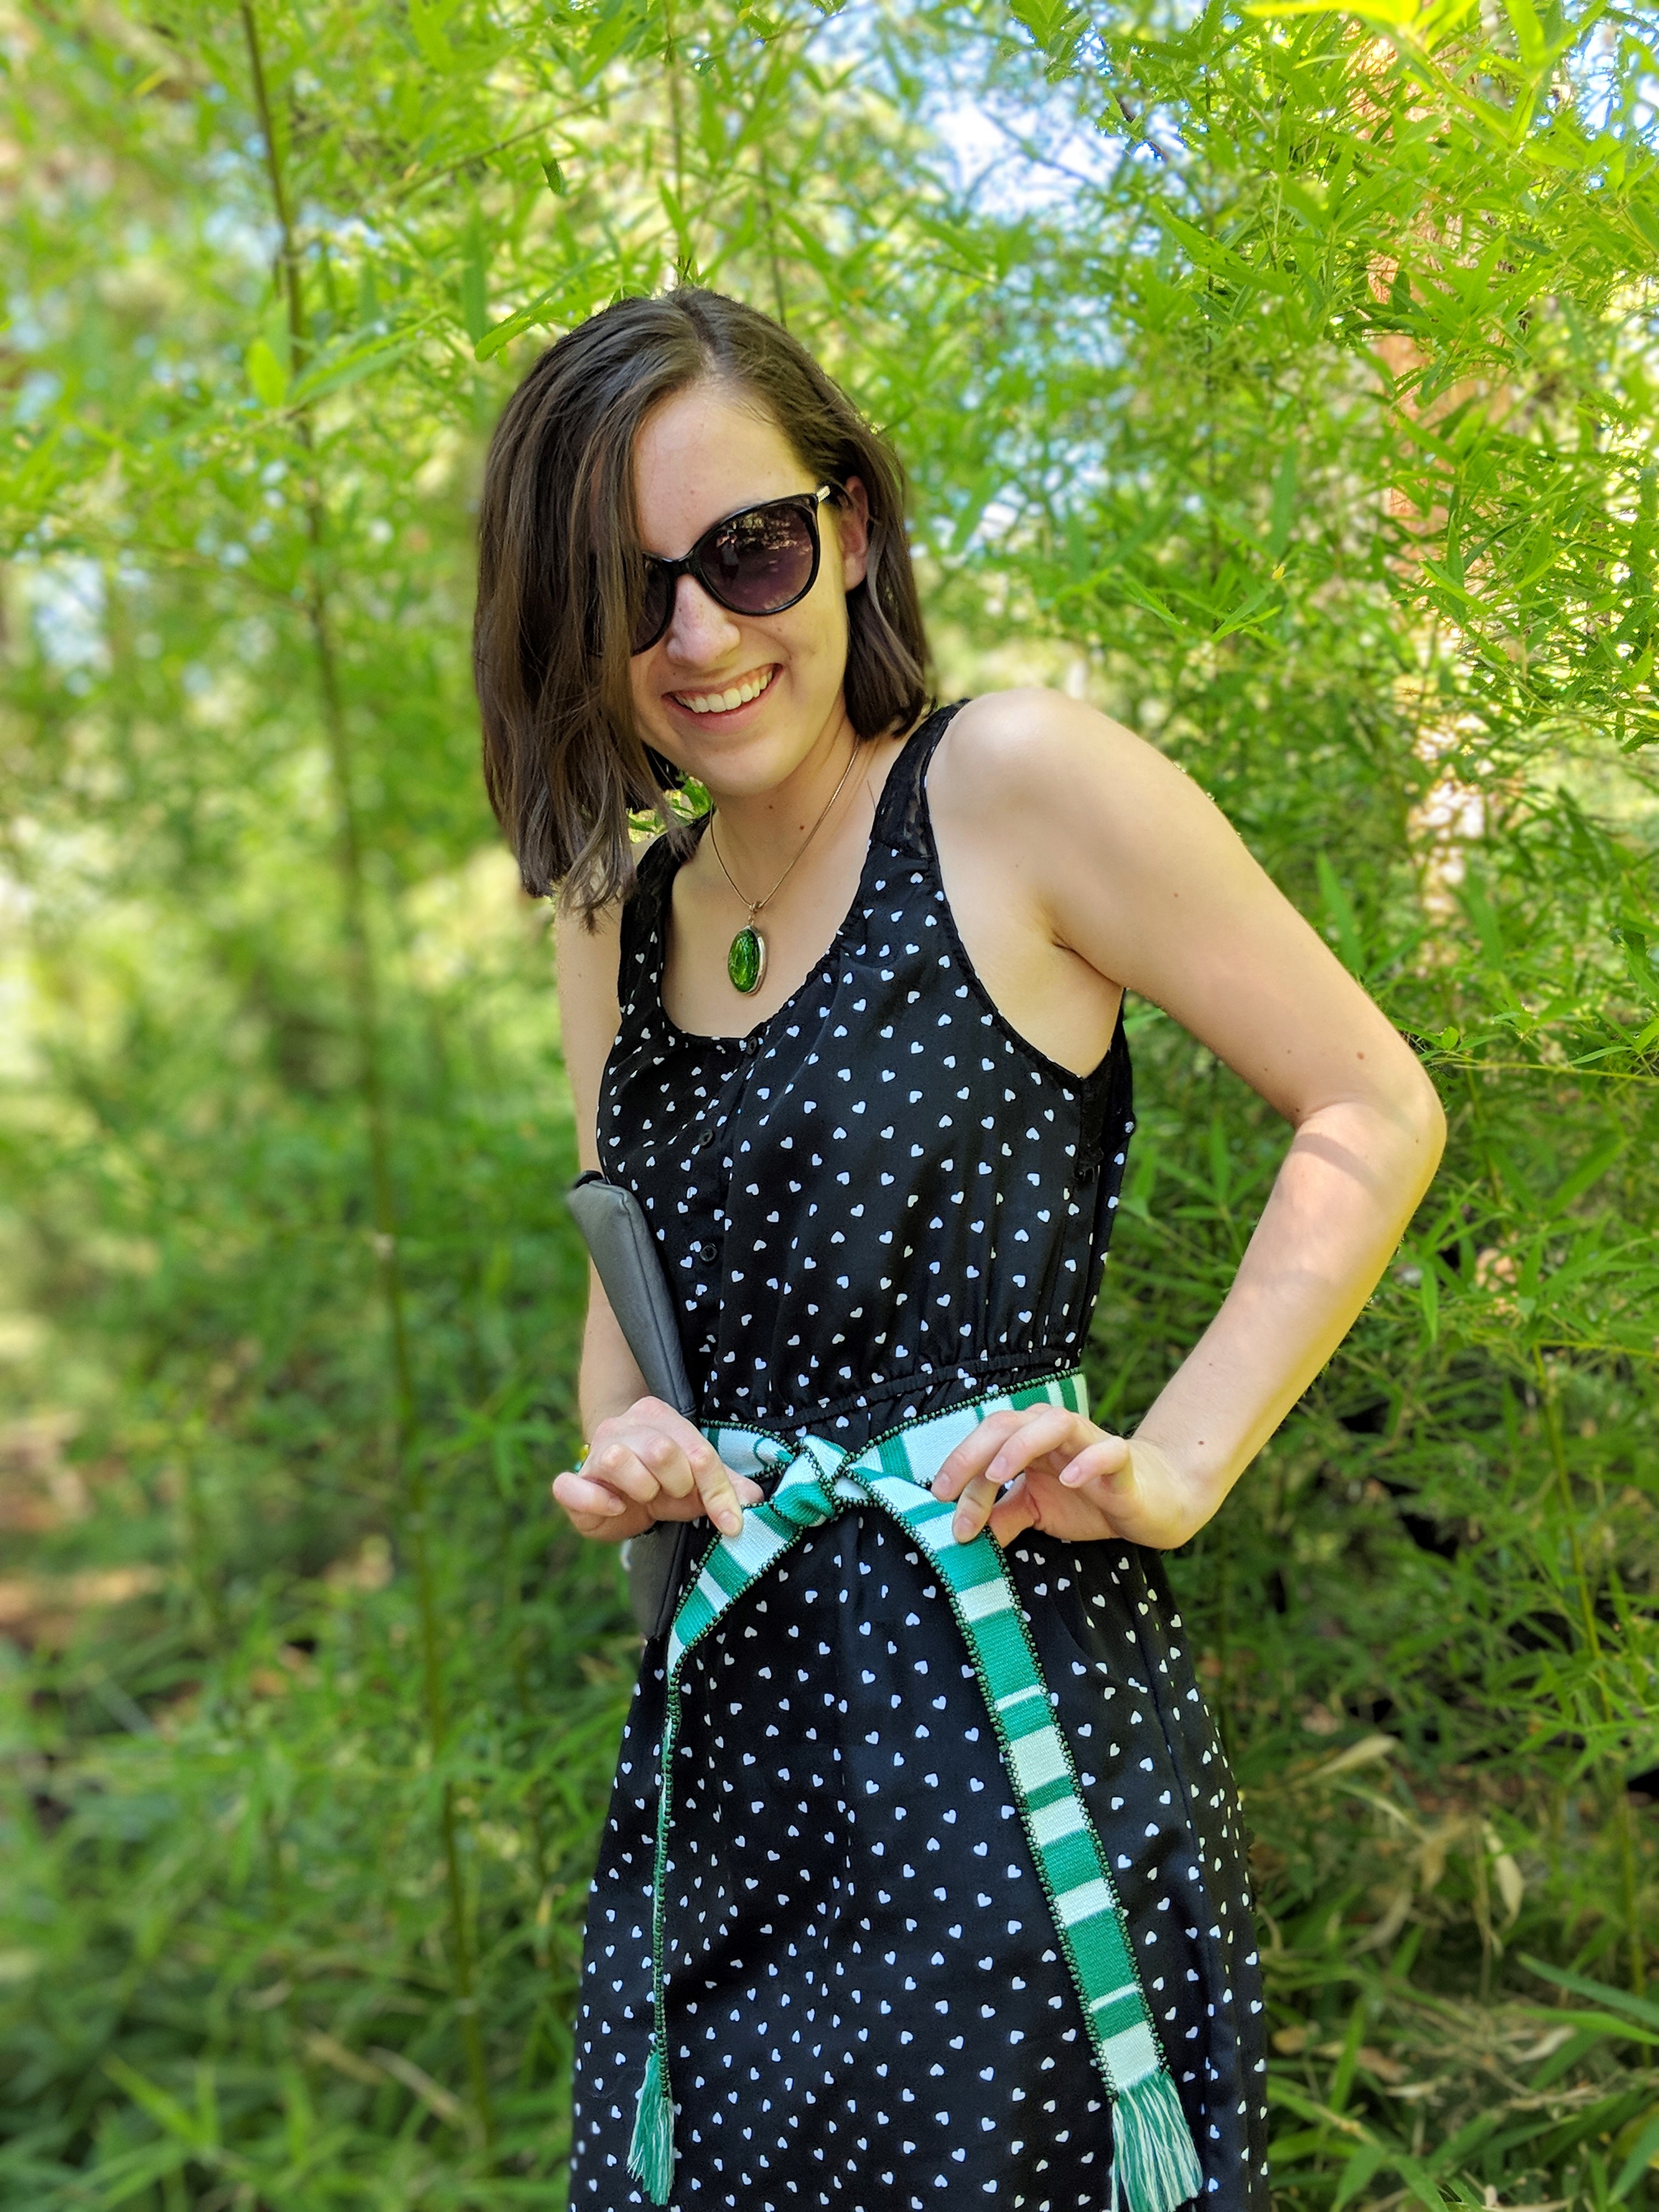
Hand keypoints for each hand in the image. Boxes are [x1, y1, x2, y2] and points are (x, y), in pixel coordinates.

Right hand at [552, 1396, 762, 1543]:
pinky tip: (615, 1508)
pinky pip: (571, 1486)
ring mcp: (594, 1452)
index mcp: (659, 1416)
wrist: (618, 1496)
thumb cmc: (663, 1485)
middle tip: (673, 1496)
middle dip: (676, 1485)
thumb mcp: (698, 1484)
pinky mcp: (573, 1483)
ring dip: (641, 1489)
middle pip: (661, 1451)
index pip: (698, 1452)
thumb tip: (756, 1502)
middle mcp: (623, 1426)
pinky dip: (596, 1500)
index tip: (730, 1524)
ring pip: (617, 1460)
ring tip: (645, 1498)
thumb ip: (726, 1488)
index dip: (718, 1492)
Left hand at [930, 1406, 1209, 1550]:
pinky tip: (1071, 1479)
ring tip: (999, 1475)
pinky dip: (1089, 1460)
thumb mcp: (1035, 1511)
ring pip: (1054, 1423)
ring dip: (1021, 1445)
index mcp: (1028, 1440)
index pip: (986, 1442)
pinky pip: (1108, 1451)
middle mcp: (1054, 1433)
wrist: (1148, 1504)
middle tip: (949, 1491)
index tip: (940, 1503)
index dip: (959, 1468)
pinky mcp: (1123, 1461)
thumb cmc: (1087, 1500)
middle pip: (1008, 1423)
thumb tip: (960, 1534)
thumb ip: (1000, 1516)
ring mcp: (1089, 1443)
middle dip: (973, 1453)